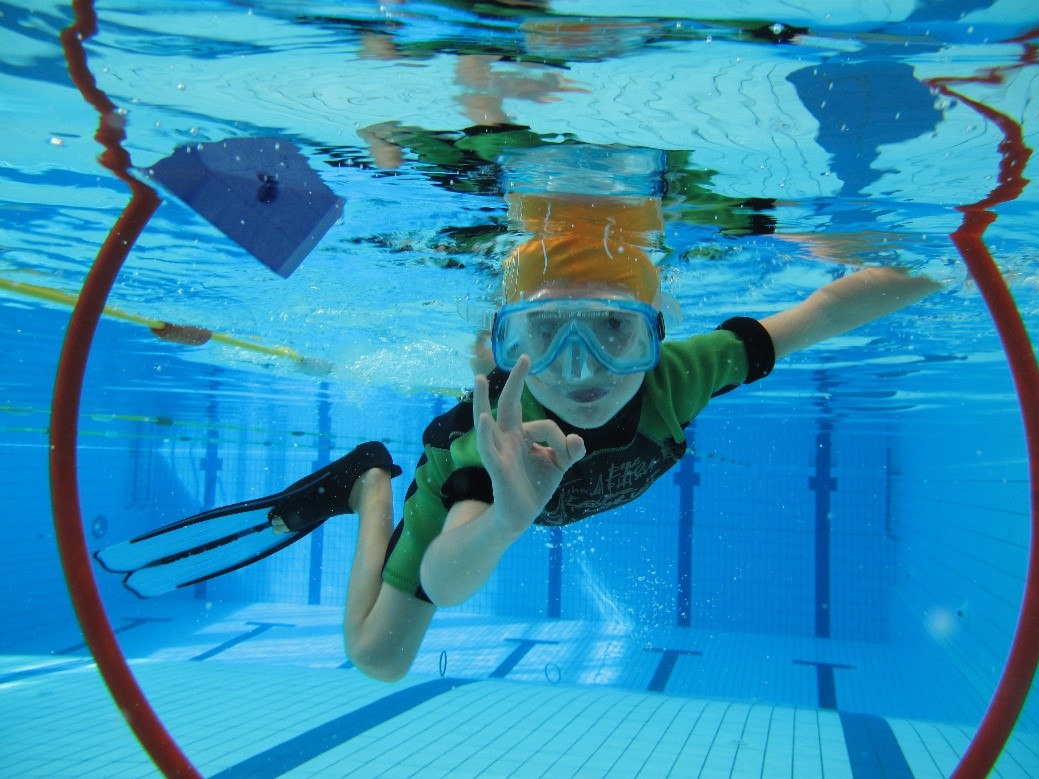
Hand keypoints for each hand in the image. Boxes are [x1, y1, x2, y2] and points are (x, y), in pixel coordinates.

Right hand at [473, 355, 585, 536]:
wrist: (520, 516)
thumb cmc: (535, 486)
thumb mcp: (558, 465)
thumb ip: (571, 451)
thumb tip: (578, 440)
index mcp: (522, 435)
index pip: (544, 425)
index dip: (560, 439)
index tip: (568, 455)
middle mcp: (507, 438)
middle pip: (509, 403)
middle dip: (517, 380)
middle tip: (525, 357)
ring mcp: (499, 451)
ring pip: (487, 421)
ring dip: (482, 400)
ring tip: (477, 380)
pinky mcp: (497, 469)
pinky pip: (488, 449)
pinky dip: (486, 433)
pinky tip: (484, 419)